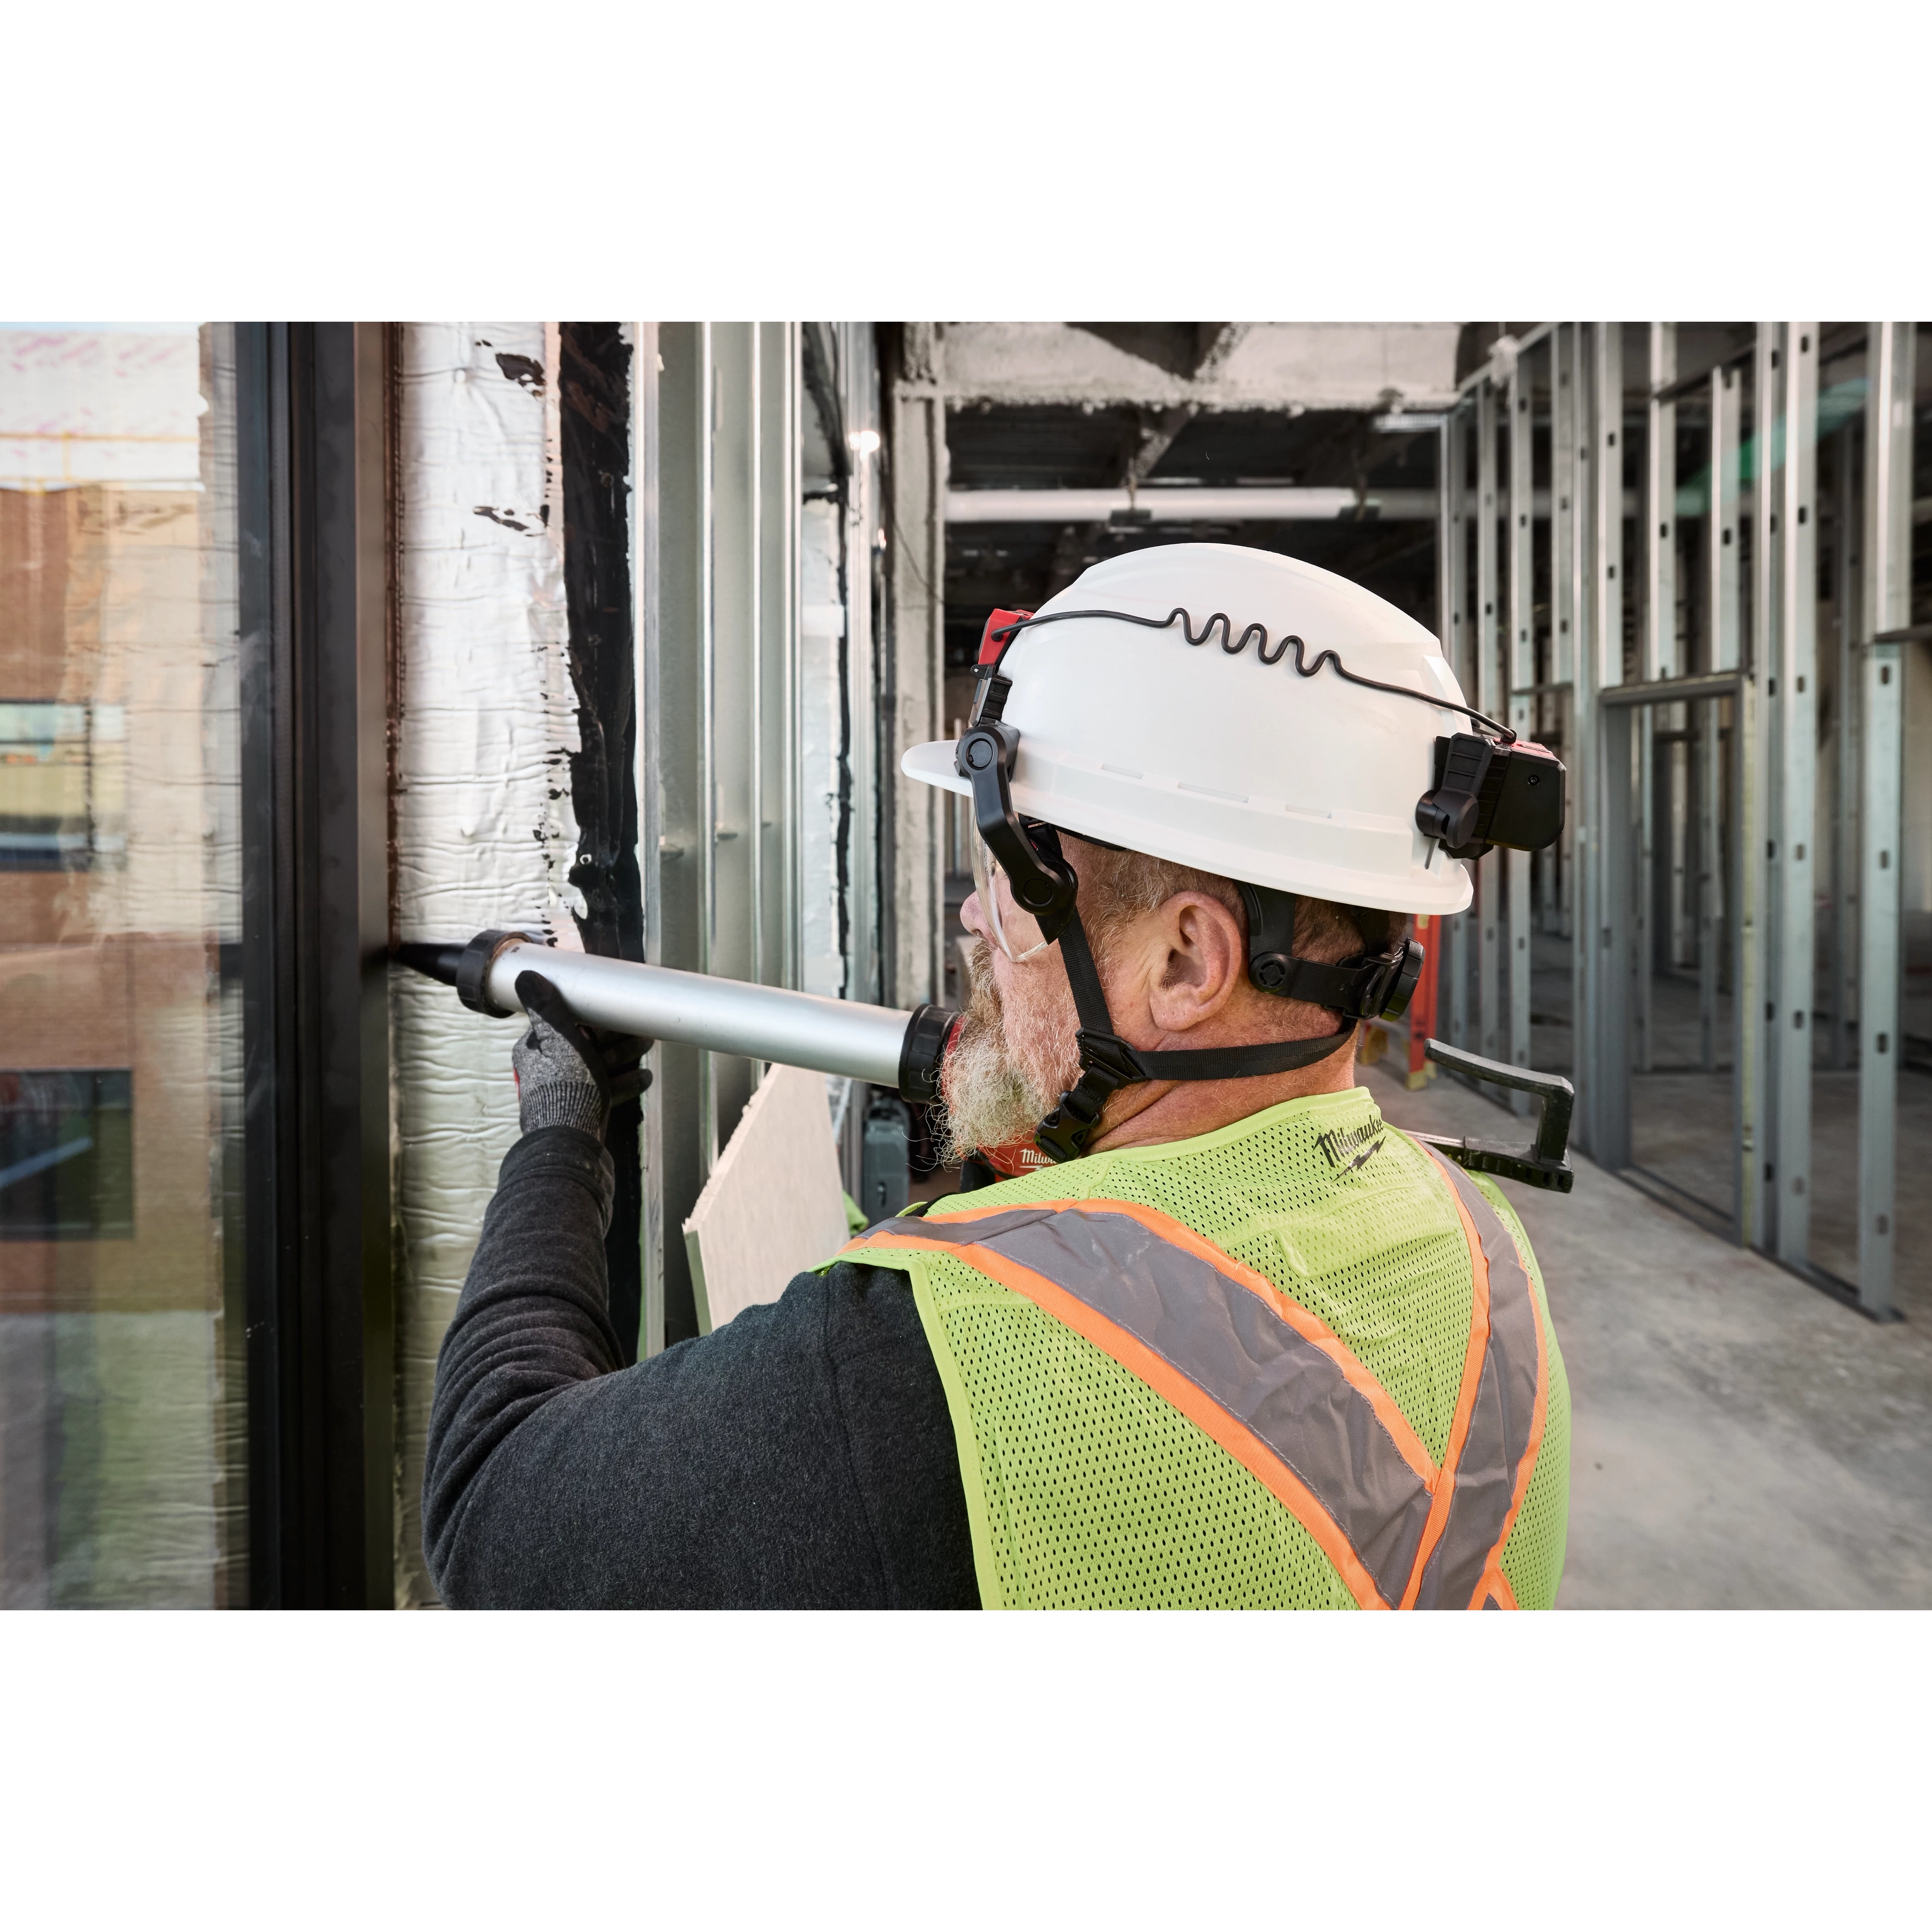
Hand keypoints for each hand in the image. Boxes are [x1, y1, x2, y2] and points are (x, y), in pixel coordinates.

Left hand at [511, 970, 650, 1141]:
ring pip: (598, 1066)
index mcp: (537, 1049)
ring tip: (644, 1049)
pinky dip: (622, 1082)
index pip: (566, 1022)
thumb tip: (525, 977)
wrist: (571, 1141)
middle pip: (586, 1044)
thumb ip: (548, 1009)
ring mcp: (565, 1089)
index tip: (616, 1011)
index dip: (595, 1016)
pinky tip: (641, 1078)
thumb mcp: (559, 1039)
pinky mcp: (580, 1107)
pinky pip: (604, 1089)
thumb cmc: (564, 1089)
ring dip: (623, 1056)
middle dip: (616, 1037)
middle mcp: (547, 1068)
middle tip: (639, 1032)